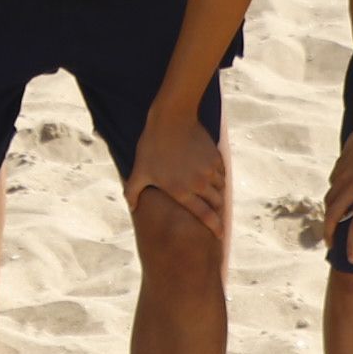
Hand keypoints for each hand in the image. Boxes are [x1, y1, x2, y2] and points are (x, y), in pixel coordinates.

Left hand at [126, 108, 227, 238]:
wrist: (172, 118)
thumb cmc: (152, 145)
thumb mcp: (139, 170)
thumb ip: (133, 192)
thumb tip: (131, 208)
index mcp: (182, 191)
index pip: (205, 216)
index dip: (215, 227)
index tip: (220, 235)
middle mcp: (200, 184)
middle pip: (216, 204)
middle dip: (216, 210)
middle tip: (215, 214)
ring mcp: (209, 170)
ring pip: (220, 188)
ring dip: (217, 193)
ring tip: (211, 194)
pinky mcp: (216, 157)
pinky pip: (221, 172)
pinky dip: (218, 177)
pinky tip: (211, 175)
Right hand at [321, 124, 352, 261]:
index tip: (352, 259)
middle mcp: (352, 188)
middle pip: (332, 216)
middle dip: (328, 233)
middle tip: (330, 244)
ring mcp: (343, 175)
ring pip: (329, 200)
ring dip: (329, 214)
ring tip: (332, 222)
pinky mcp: (340, 164)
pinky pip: (333, 184)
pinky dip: (333, 194)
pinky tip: (339, 196)